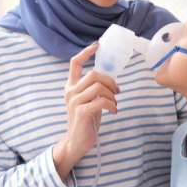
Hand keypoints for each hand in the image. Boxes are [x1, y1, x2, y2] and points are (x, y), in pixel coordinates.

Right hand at [53, 43, 118, 179]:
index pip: (74, 63)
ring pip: (98, 87)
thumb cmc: (85, 120)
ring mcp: (74, 102)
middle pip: (93, 74)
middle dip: (110, 81)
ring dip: (112, 95)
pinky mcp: (81, 112)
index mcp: (71, 87)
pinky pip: (101, 101)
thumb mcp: (88, 101)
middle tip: (116, 92)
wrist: (77, 142)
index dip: (85, 52)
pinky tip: (113, 111)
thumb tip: (109, 80)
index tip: (96, 45)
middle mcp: (70, 92)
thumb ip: (93, 89)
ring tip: (114, 104)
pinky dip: (112, 105)